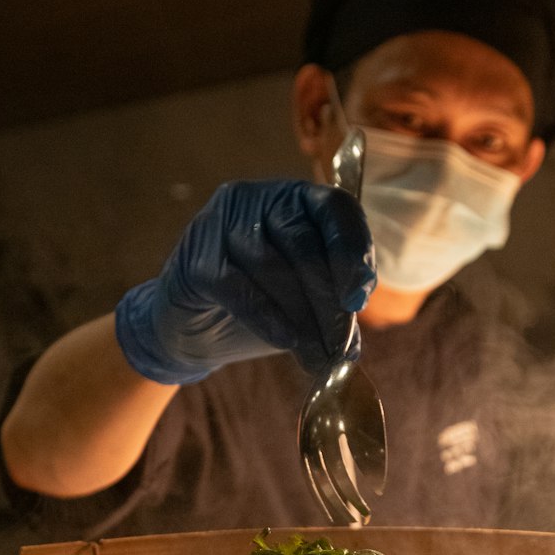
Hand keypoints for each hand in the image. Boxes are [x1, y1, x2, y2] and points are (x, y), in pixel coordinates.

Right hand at [114, 179, 375, 384]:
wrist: (196, 329)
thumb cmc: (260, 308)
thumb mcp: (305, 306)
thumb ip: (330, 312)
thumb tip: (350, 346)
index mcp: (297, 199)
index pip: (335, 209)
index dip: (352, 252)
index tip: (358, 301)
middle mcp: (259, 198)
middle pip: (303, 243)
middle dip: (326, 301)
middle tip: (340, 345)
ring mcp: (221, 220)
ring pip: (270, 264)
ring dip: (298, 316)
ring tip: (316, 356)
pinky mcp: (196, 254)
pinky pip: (235, 285)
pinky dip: (264, 316)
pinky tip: (284, 341)